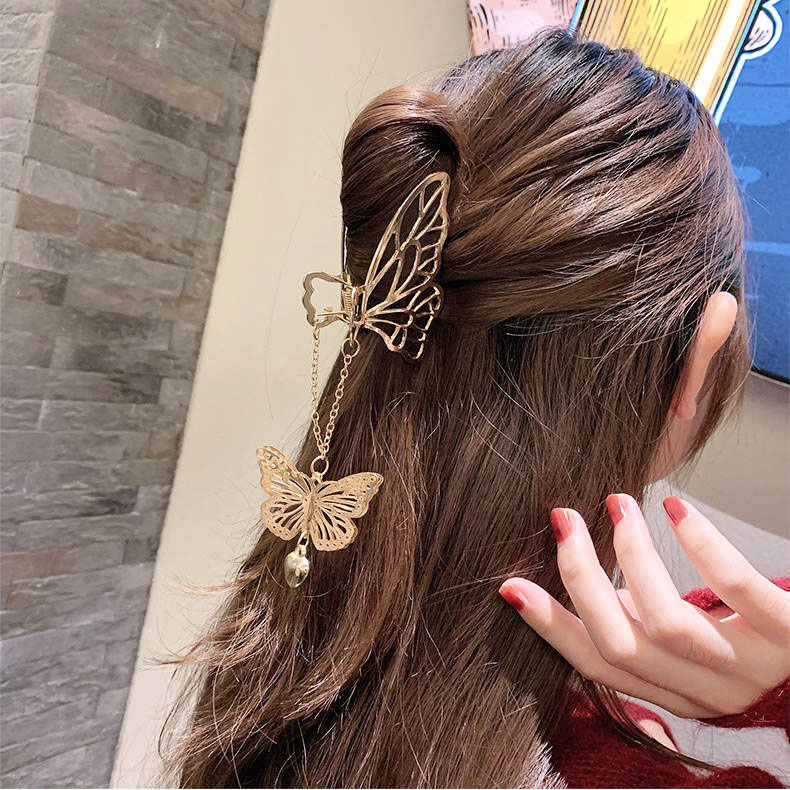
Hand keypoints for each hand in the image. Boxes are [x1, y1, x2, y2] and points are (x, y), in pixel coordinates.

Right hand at [499, 495, 789, 717]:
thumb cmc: (749, 639)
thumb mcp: (685, 641)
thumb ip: (634, 618)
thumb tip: (576, 574)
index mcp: (673, 690)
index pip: (597, 665)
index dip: (550, 625)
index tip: (511, 584)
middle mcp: (706, 690)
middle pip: (622, 645)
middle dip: (580, 577)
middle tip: (564, 519)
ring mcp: (748, 665)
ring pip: (667, 623)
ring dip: (631, 554)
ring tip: (618, 503)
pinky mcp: (787, 634)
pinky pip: (736, 591)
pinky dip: (700, 546)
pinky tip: (677, 508)